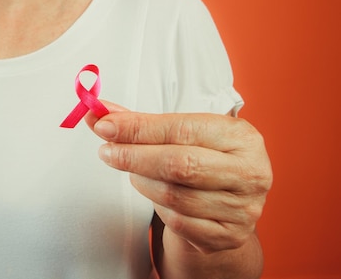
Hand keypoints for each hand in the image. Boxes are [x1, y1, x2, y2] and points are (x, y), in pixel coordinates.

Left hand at [85, 102, 271, 254]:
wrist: (226, 204)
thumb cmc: (202, 159)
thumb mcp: (182, 135)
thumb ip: (142, 123)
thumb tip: (99, 111)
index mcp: (241, 137)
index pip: (183, 129)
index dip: (140, 128)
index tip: (106, 125)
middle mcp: (249, 172)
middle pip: (180, 164)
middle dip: (134, 156)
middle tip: (107, 151)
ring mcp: (241, 208)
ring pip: (173, 196)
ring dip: (142, 182)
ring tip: (134, 171)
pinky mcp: (227, 236)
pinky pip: (177, 221)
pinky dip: (157, 207)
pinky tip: (154, 193)